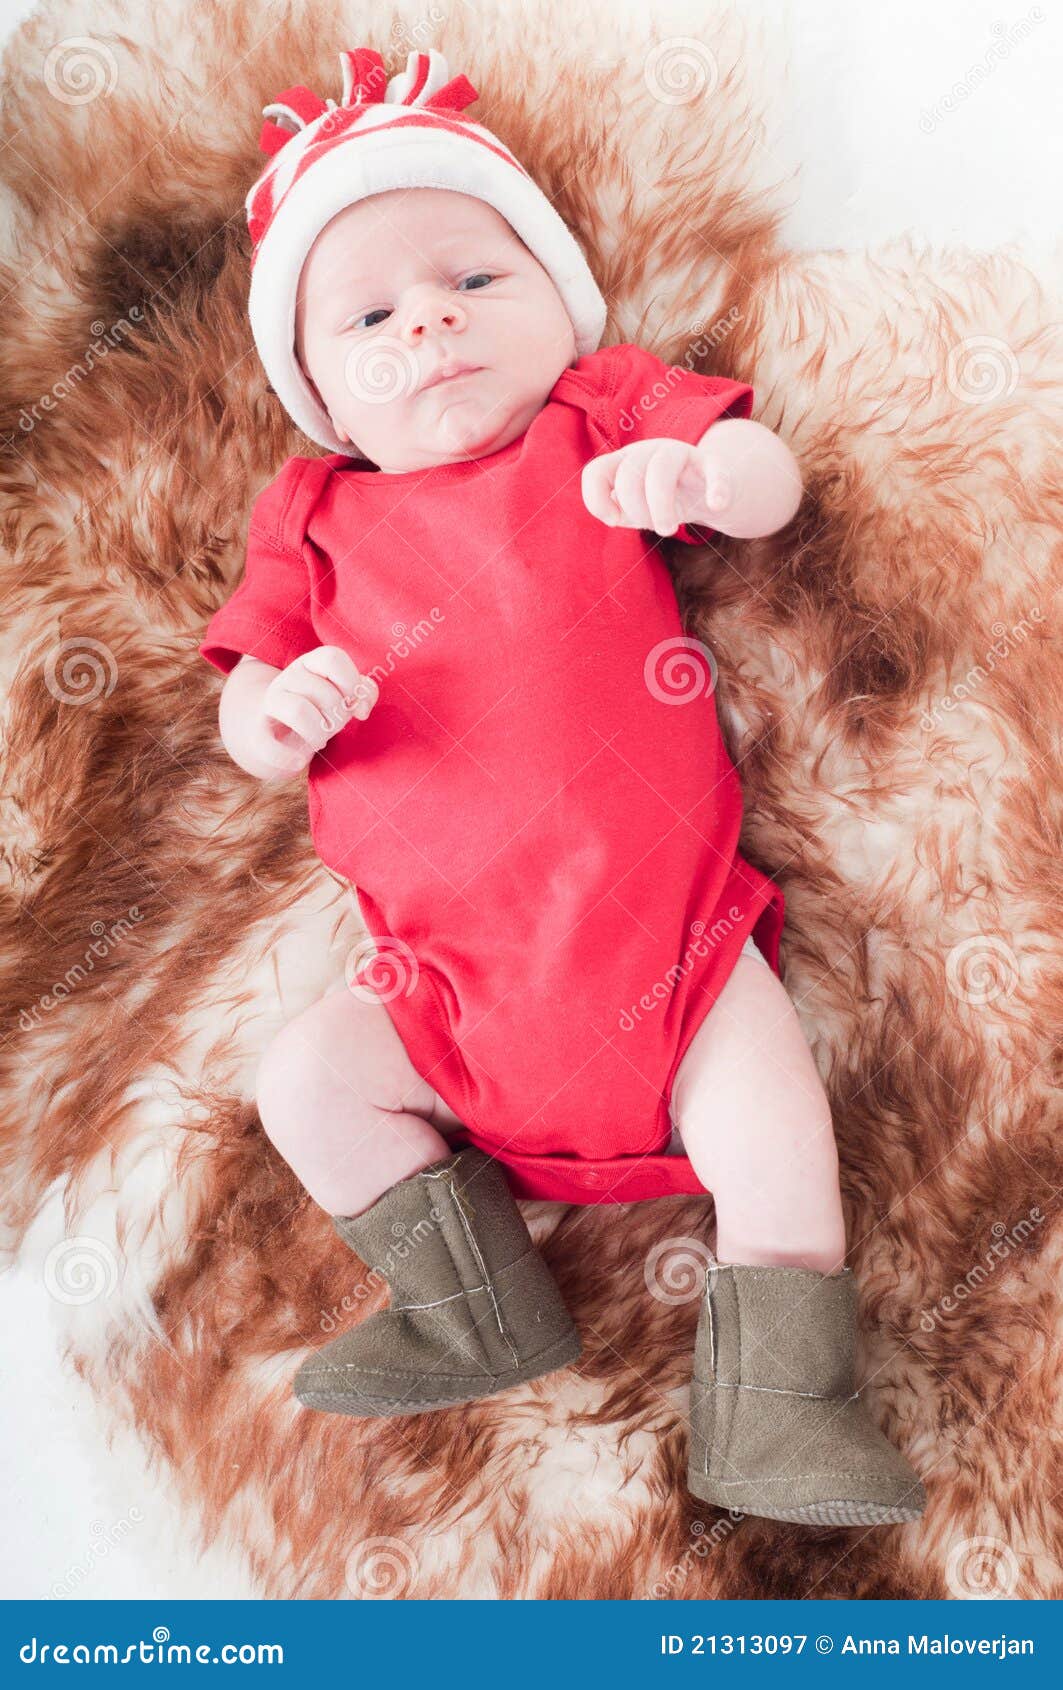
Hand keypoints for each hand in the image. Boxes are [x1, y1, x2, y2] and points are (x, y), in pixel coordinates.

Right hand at [253, 645, 379, 774]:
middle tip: (333, 727)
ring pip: (299, 711)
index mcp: (311, 663)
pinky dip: (289, 757)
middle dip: (338, 718)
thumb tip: (362, 709)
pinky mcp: (256, 731)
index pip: (332, 657)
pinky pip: (269, 745)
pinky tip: (300, 761)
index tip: (355, 705)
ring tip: (319, 742)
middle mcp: (288, 678)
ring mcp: (270, 702)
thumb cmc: (317, 709)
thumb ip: (363, 693)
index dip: (351, 682)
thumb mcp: (342, 696)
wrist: (271, 729)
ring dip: (319, 734)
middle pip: (325, 693)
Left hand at [580, 437, 727, 537]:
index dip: (597, 500)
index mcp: (625, 461)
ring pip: (661, 469)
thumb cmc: (663, 501)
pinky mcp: (712, 465)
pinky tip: (716, 505)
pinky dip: (716, 487)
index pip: (596, 471)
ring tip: (669, 530)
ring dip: (661, 507)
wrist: (708, 493)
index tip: (614, 521)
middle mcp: (649, 452)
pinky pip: (714, 470)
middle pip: (628, 475)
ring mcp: (681, 454)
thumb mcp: (633, 507)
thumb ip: (615, 510)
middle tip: (654, 529)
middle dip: (636, 510)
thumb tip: (613, 514)